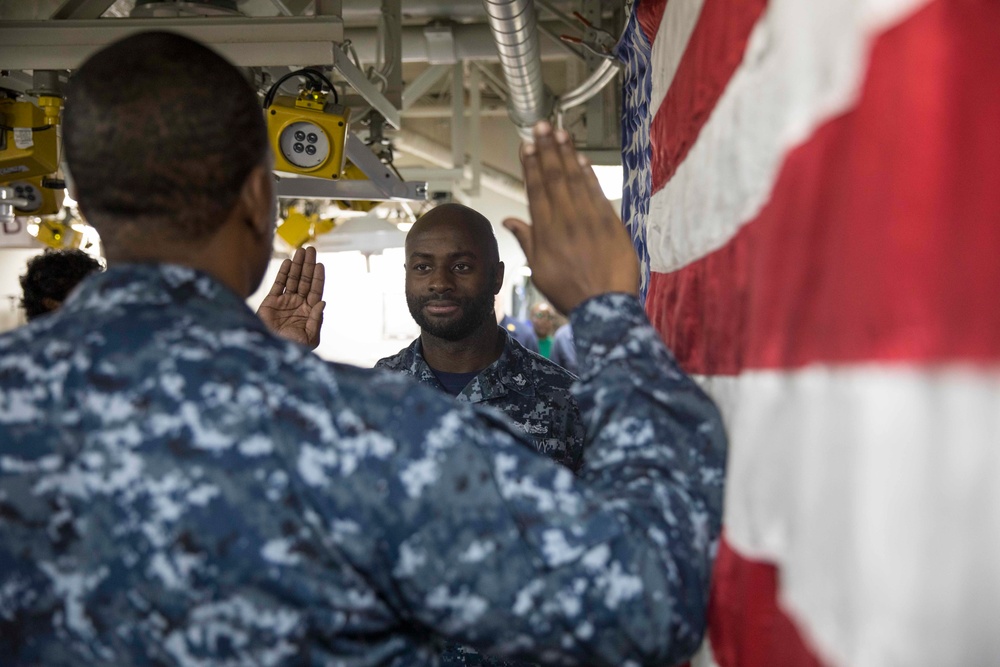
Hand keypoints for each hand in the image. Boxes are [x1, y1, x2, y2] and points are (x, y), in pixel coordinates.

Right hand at [256, 246, 325, 348]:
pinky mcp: (271, 302)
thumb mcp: (309, 338)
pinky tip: (288, 262)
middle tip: (311, 249)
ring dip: (297, 265)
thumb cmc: (291, 349)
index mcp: (309, 312)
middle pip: (305, 281)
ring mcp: (285, 302)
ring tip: (301, 251)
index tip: (320, 264)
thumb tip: (323, 302)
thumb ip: (316, 320)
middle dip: (308, 265)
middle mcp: (298, 305)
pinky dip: (283, 273)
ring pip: (292, 279)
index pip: (316, 291)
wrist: (269, 352)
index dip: (318, 278)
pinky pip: (278, 284)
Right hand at [503, 121, 638, 313]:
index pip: (536, 189)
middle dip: (547, 149)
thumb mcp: (539, 271)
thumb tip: (509, 221)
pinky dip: (588, 173)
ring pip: (576, 179)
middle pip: (555, 177)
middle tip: (542, 126)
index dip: (531, 164)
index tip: (527, 145)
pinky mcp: (611, 221)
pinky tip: (581, 158)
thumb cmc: (570, 292)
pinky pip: (597, 190)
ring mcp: (590, 218)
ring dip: (567, 153)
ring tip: (560, 133)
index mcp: (546, 231)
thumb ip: (527, 240)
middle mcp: (566, 219)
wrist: (605, 305)